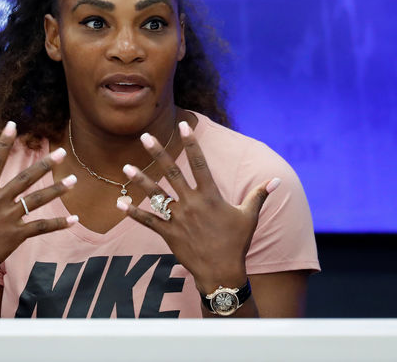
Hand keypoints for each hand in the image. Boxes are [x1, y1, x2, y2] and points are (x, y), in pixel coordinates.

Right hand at [0, 121, 77, 280]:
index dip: (3, 142)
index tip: (13, 125)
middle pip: (25, 178)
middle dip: (45, 164)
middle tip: (63, 152)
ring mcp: (8, 217)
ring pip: (37, 200)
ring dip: (57, 189)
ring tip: (74, 180)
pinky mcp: (16, 234)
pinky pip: (41, 226)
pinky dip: (59, 224)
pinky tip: (74, 220)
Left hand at [116, 120, 280, 293]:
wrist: (222, 272)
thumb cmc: (237, 243)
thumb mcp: (249, 216)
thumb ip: (259, 195)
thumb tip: (276, 180)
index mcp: (210, 195)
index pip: (199, 162)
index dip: (191, 143)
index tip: (183, 125)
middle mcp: (192, 203)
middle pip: (171, 172)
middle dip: (157, 153)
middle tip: (145, 136)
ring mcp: (178, 219)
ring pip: (156, 194)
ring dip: (140, 180)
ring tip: (126, 166)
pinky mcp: (169, 234)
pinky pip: (148, 221)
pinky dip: (133, 212)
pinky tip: (120, 203)